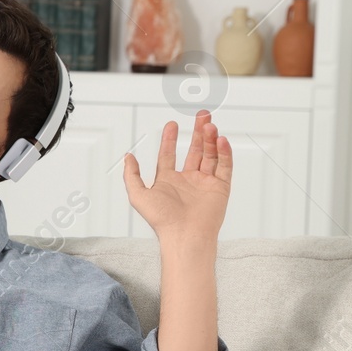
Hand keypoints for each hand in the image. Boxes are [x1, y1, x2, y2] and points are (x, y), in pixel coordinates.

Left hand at [123, 110, 231, 245]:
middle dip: (198, 133)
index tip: (171, 124)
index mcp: (168, 181)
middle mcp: (187, 181)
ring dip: (211, 139)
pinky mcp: (221, 188)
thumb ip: (131, 175)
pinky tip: (221, 140)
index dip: (169, 139)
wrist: (184, 234)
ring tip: (209, 125)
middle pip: (195, 151)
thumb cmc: (161, 219)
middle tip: (202, 115)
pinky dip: (224, 152)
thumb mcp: (138, 195)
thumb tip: (127, 156)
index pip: (169, 155)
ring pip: (210, 155)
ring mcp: (205, 183)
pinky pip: (224, 166)